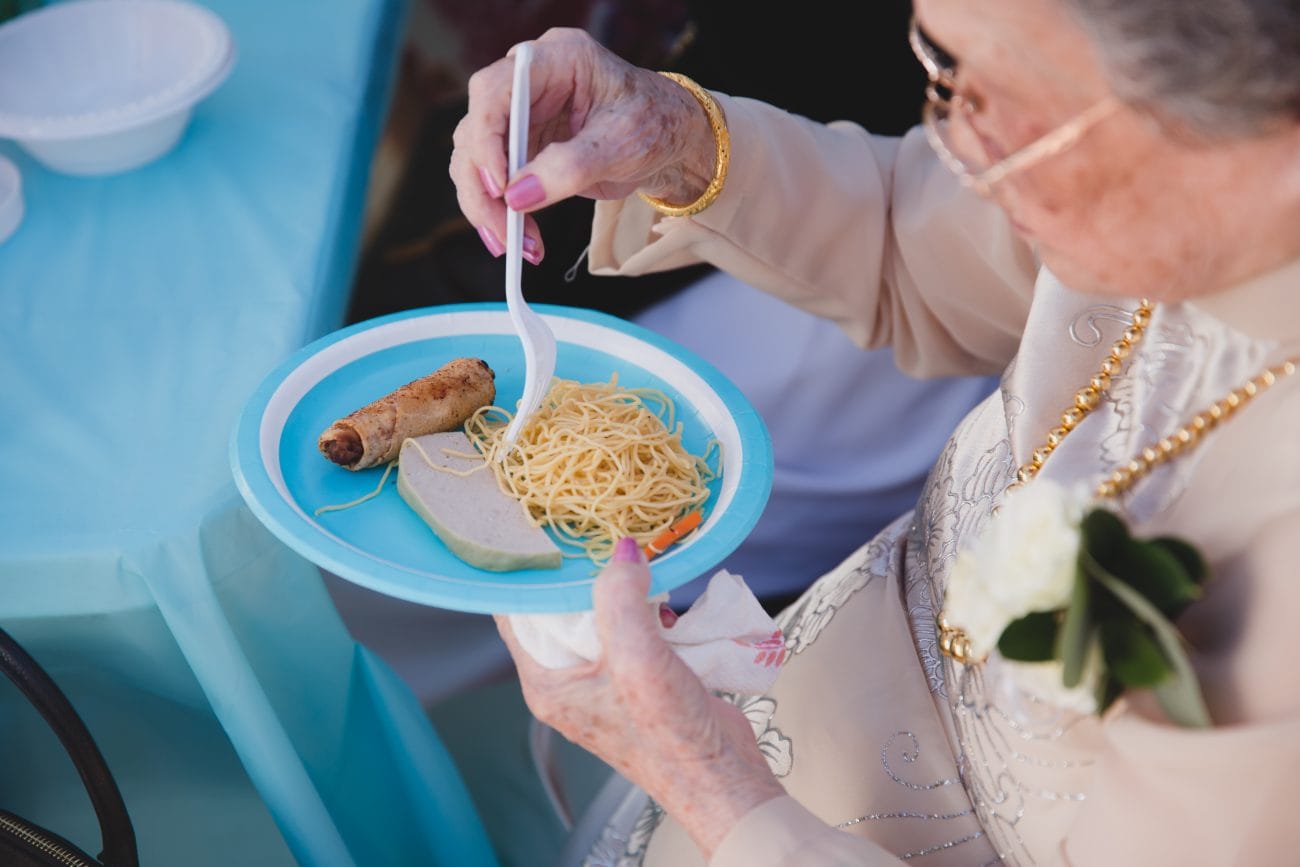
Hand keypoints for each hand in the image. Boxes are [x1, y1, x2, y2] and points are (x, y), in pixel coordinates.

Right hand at [449, 28, 718, 263]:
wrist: (667, 140)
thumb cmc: (653, 125)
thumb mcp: (622, 145)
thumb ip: (570, 168)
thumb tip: (517, 197)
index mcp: (556, 59)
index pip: (494, 90)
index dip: (486, 138)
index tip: (499, 186)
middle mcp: (527, 83)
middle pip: (474, 130)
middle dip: (483, 187)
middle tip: (504, 232)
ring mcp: (519, 116)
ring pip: (473, 161)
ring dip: (487, 208)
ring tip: (517, 246)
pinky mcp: (518, 148)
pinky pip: (491, 182)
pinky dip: (501, 214)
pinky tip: (522, 241)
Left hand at [495, 538, 784, 858]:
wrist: (721, 777)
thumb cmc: (669, 734)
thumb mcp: (637, 657)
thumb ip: (621, 598)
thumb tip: (622, 550)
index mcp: (546, 682)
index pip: (515, 614)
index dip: (526, 574)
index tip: (539, 532)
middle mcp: (569, 681)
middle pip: (559, 610)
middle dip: (581, 575)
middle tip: (595, 533)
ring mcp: (605, 680)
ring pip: (601, 616)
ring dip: (622, 591)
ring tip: (638, 564)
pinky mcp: (639, 678)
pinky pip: (633, 629)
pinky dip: (648, 610)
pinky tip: (667, 601)